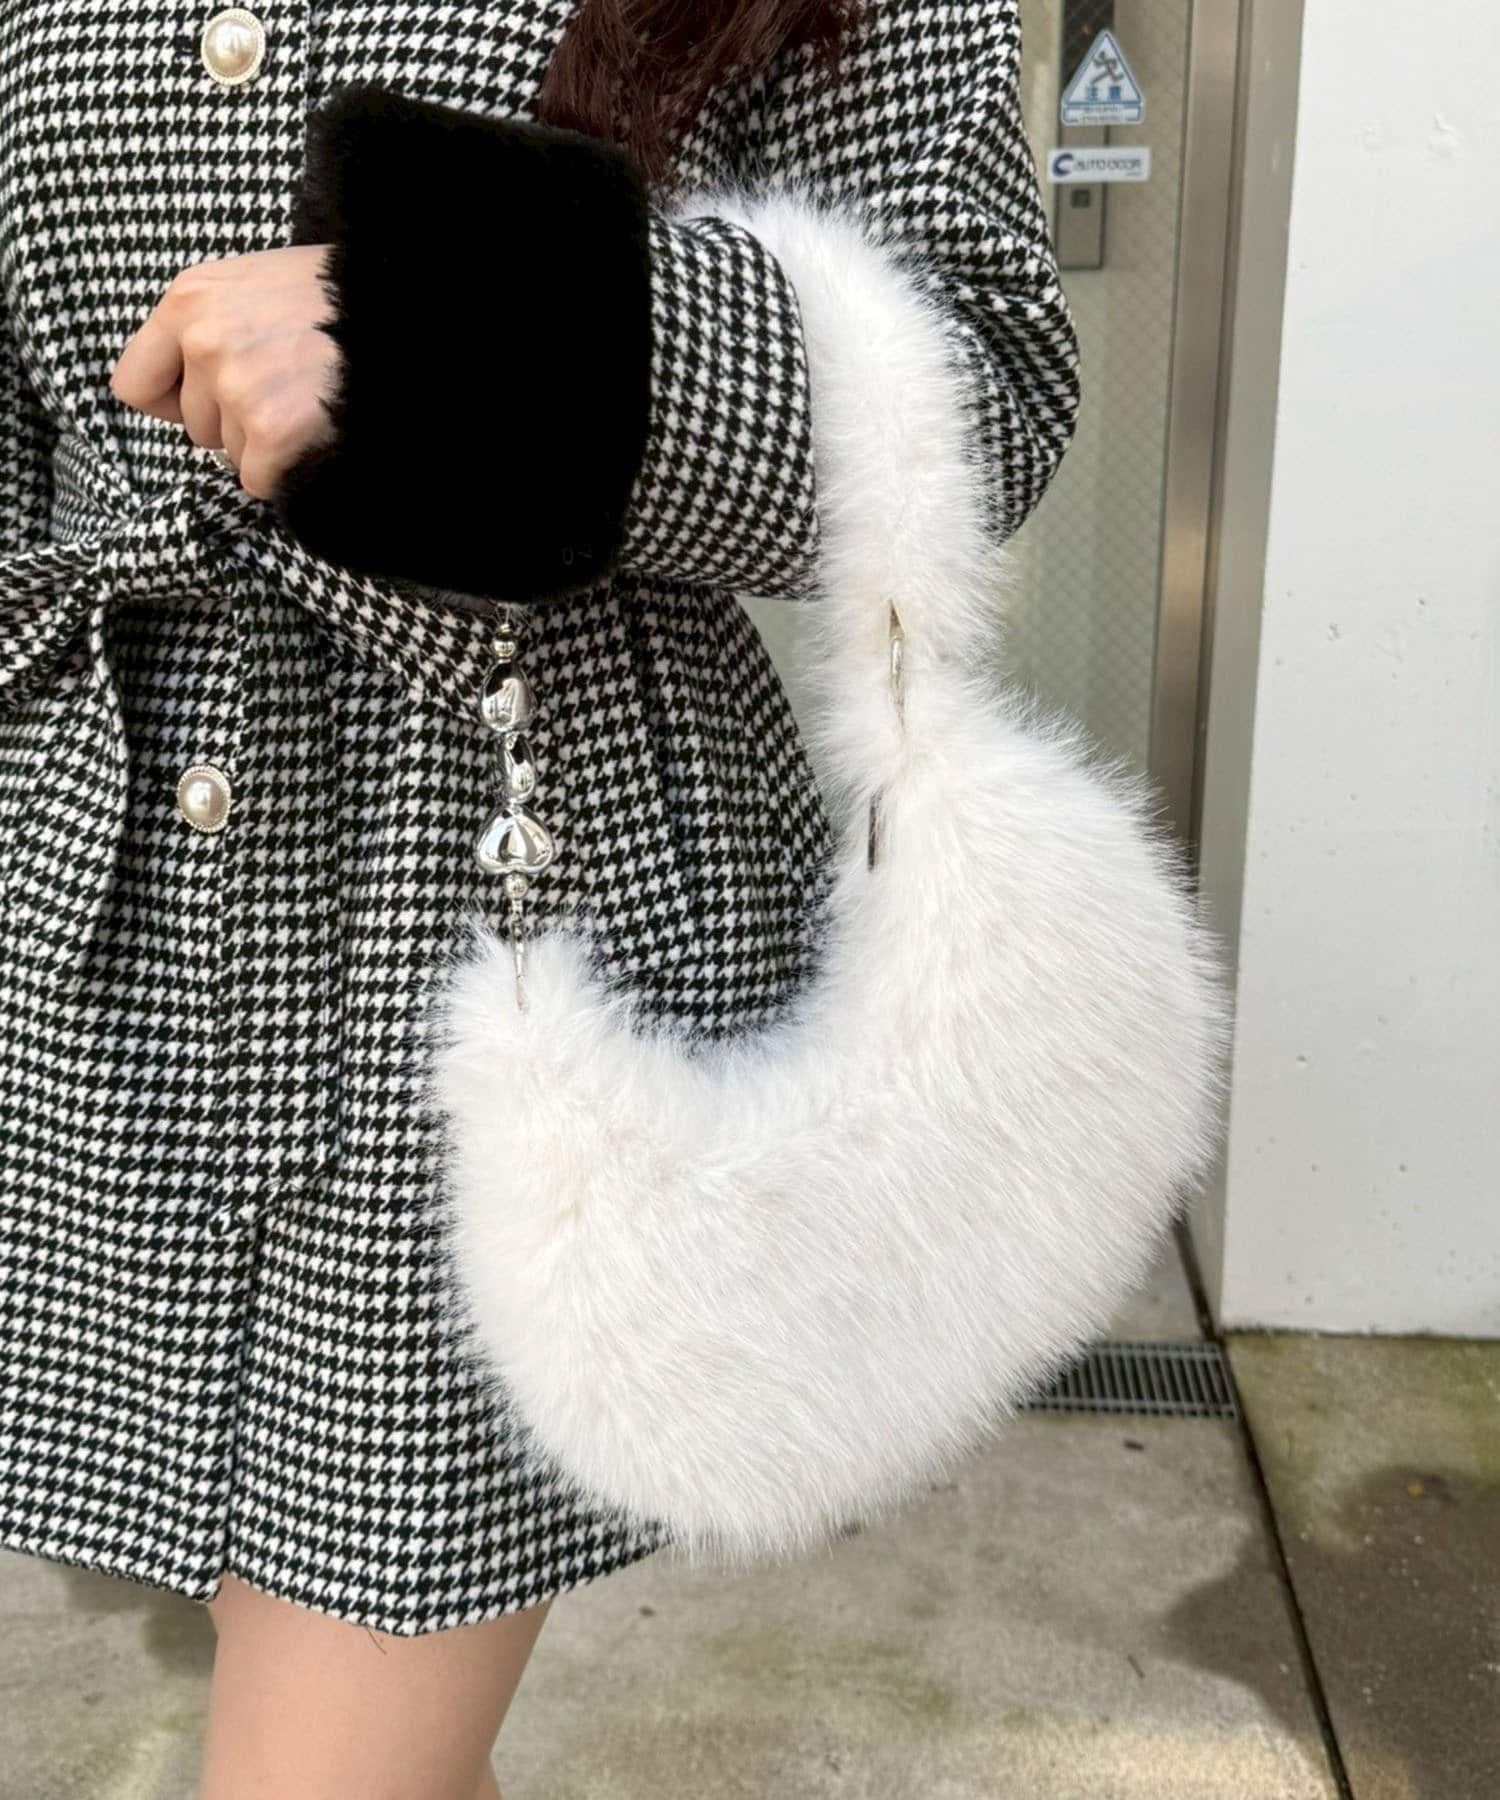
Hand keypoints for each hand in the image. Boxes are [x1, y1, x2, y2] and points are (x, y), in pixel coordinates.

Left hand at [108, 244, 342, 500]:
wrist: (406, 316)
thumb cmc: (345, 296)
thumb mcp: (263, 282)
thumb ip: (219, 322)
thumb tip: (193, 381)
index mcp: (191, 299)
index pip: (134, 384)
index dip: (173, 402)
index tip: (207, 405)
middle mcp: (203, 342)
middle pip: (194, 425)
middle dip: (236, 422)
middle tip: (289, 393)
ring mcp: (237, 389)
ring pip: (231, 453)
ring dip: (268, 444)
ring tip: (312, 404)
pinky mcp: (272, 432)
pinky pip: (260, 480)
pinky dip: (289, 470)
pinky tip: (319, 432)